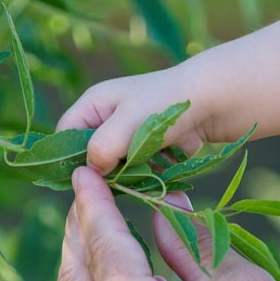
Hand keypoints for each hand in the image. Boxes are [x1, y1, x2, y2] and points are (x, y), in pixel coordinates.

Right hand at [56, 64, 232, 173]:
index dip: (69, 157)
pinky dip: (144, 177)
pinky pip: (135, 171)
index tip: (86, 178)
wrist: (214, 100)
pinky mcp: (147, 149)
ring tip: (144, 174)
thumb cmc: (167, 104)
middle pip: (89, 154)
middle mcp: (106, 120)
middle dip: (102, 170)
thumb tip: (90, 170)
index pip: (65, 134)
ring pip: (113, 166)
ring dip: (126, 176)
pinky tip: (158, 176)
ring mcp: (127, 136)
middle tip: (119, 180)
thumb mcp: (129, 123)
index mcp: (94, 104)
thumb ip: (103, 146)